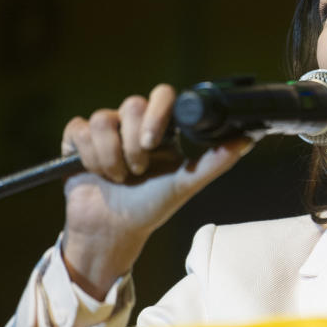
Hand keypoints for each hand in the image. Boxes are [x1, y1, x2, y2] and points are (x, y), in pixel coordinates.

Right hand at [60, 84, 252, 297]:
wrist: (114, 230)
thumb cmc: (152, 206)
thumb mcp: (186, 184)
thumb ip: (216, 161)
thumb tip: (249, 139)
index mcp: (162, 128)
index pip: (162, 95)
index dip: (158, 112)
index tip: (156, 141)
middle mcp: (133, 124)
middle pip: (132, 105)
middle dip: (135, 144)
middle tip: (140, 169)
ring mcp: (105, 130)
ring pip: (102, 119)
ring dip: (111, 155)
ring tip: (120, 177)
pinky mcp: (78, 139)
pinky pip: (79, 129)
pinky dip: (89, 156)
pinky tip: (97, 173)